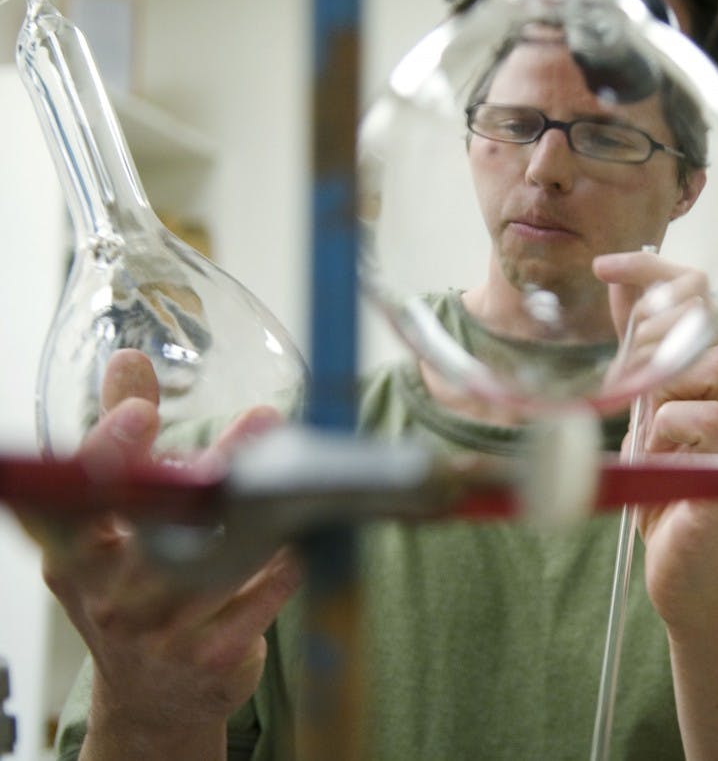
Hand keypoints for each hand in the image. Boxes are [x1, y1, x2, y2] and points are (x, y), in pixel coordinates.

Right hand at [39, 350, 301, 755]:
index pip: (77, 504)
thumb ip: (118, 440)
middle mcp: (112, 597)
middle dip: (211, 470)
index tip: (141, 412)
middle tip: (259, 421)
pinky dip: (284, 562)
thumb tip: (128, 361)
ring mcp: (162, 633)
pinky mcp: (213, 656)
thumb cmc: (130, 592)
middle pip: (160, 527)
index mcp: (76, 558)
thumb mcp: (108, 525)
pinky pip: (261, 599)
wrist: (154, 696)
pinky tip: (301, 533)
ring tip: (295, 464)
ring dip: (265, 508)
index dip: (107, 455)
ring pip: (219, 561)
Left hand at [593, 252, 717, 634]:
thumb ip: (647, 356)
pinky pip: (701, 416)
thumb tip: (626, 291)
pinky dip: (665, 430)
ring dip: (665, 386)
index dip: (660, 272)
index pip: (713, 297)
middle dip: (657, 329)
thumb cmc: (672, 496)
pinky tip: (660, 461)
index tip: (611, 264)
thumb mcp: (651, 412)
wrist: (695, 584)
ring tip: (649, 432)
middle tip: (626, 375)